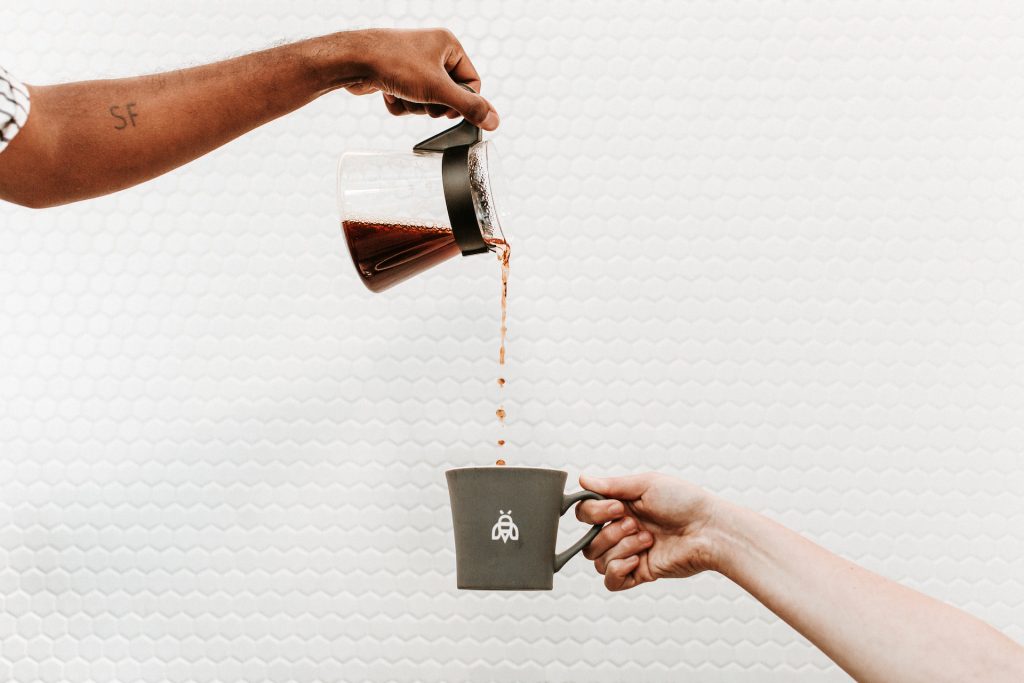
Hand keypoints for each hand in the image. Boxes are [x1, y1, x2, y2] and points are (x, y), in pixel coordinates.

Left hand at [338, 28, 498, 129]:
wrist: (354, 60)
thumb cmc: (395, 64)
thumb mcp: (438, 89)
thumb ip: (469, 107)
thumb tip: (495, 121)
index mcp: (449, 46)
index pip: (472, 82)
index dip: (462, 101)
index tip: (448, 110)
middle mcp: (433, 52)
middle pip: (449, 94)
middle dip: (433, 104)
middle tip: (423, 100)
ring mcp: (414, 64)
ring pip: (428, 101)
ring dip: (415, 106)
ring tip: (402, 94)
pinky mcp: (397, 76)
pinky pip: (410, 101)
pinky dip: (401, 104)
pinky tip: (389, 93)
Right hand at [577, 472, 720, 590]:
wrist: (710, 530)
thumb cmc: (685, 501)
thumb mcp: (647, 484)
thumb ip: (613, 485)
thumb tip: (582, 479)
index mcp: (622, 508)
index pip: (586, 514)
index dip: (594, 513)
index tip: (618, 508)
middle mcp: (623, 531)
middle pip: (589, 541)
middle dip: (610, 533)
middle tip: (635, 525)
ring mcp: (630, 553)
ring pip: (598, 560)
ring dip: (620, 549)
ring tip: (647, 540)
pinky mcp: (641, 572)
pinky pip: (611, 581)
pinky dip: (618, 570)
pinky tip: (638, 559)